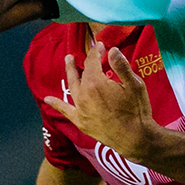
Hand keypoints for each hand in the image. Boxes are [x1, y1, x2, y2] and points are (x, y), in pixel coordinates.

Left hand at [46, 36, 160, 162]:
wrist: (135, 138)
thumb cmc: (137, 110)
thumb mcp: (135, 84)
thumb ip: (121, 66)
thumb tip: (112, 49)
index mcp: (96, 82)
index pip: (92, 61)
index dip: (96, 52)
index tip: (101, 46)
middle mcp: (84, 94)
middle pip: (80, 73)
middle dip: (81, 61)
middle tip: (81, 52)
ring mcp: (80, 109)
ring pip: (72, 87)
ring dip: (70, 73)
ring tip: (68, 62)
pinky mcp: (80, 121)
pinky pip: (65, 110)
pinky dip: (56, 104)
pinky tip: (47, 99)